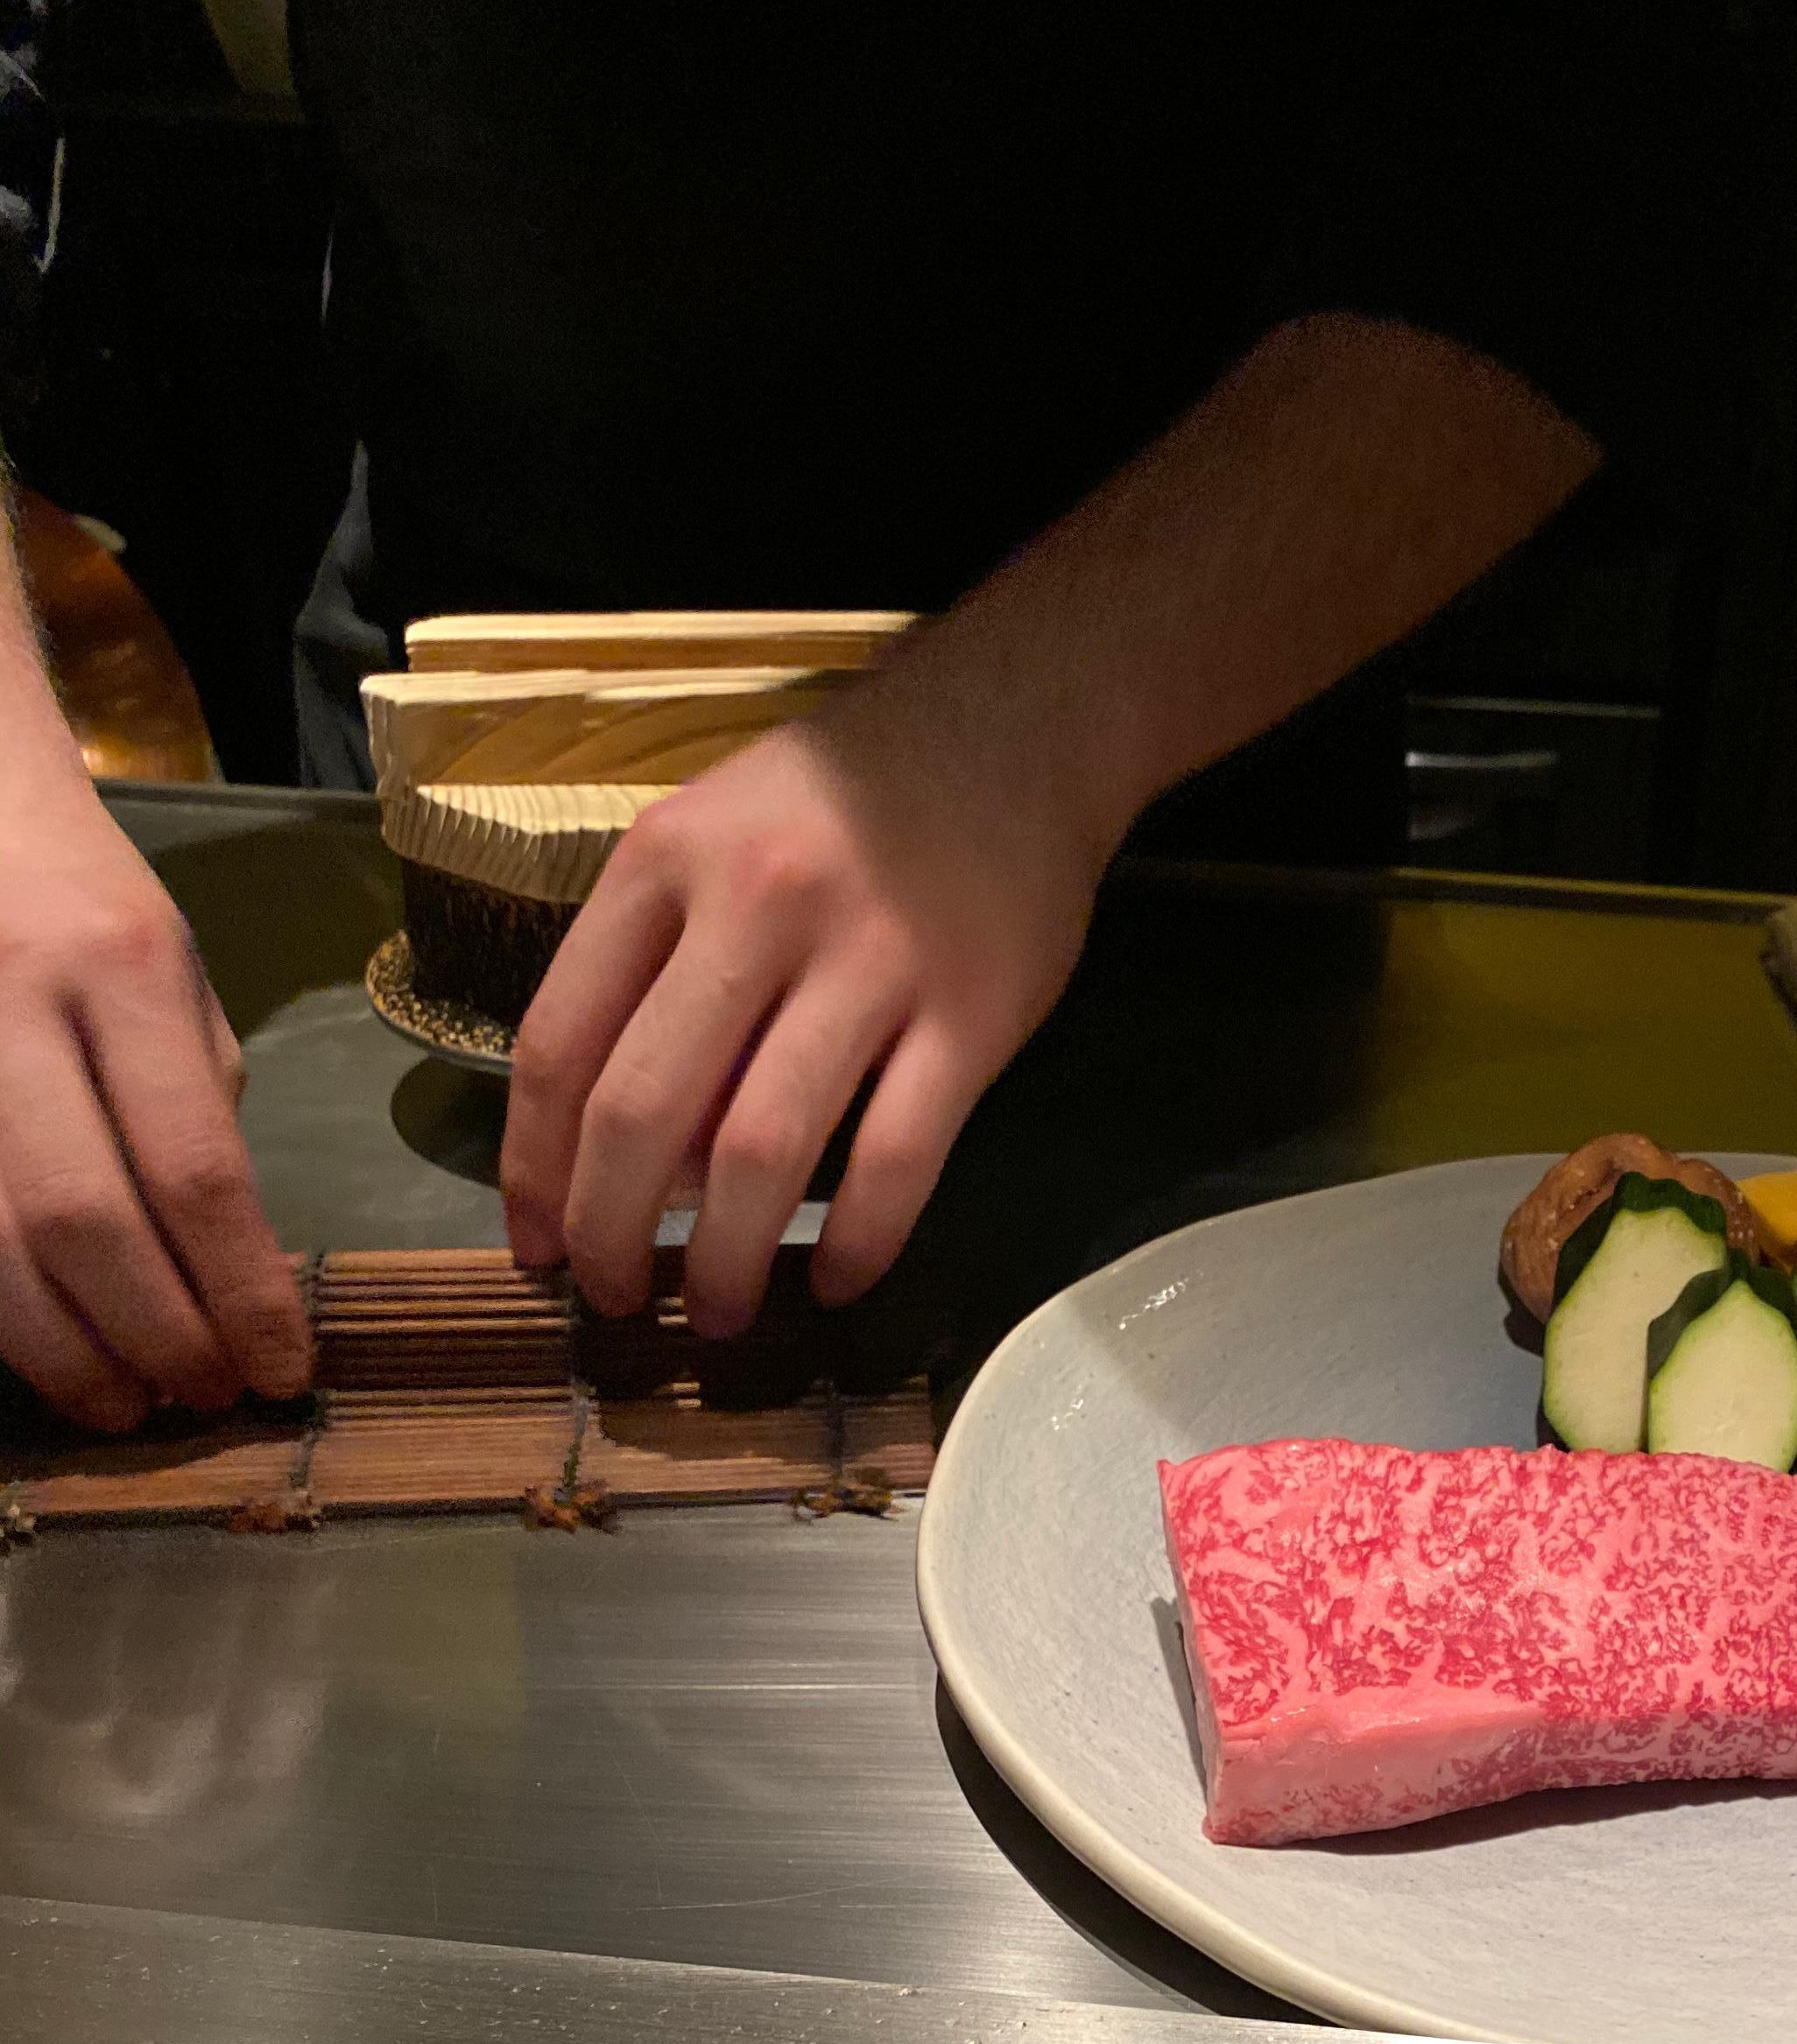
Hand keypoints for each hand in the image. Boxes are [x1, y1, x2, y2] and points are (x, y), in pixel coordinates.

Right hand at [0, 766, 311, 1429]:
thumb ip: (199, 1109)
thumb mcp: (176, 980)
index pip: (197, 1171)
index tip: (280, 1372)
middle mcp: (14, 1007)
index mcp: (123, 968)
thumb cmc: (87, 905)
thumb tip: (235, 1263)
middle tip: (204, 1398)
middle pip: (85, 1221)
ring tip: (127, 1403)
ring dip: (65, 1351)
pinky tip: (47, 1352)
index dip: (242, 1294)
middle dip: (155, 1335)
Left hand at [500, 645, 1117, 1339]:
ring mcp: (868, 965)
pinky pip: (895, 1162)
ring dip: (730, 1262)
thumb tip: (639, 1152)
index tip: (536, 1245)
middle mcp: (754, 909)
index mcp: (665, 864)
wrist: (1015, 727)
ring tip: (723, 1317)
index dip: (534, 1168)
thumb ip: (657, 968)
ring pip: (762, 1155)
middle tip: (621, 1301)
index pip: (559, 1042)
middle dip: (613, 1235)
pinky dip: (858, 1242)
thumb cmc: (844, 797)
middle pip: (644, 1113)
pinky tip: (839, 1281)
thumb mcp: (714, 836)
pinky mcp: (969, 1017)